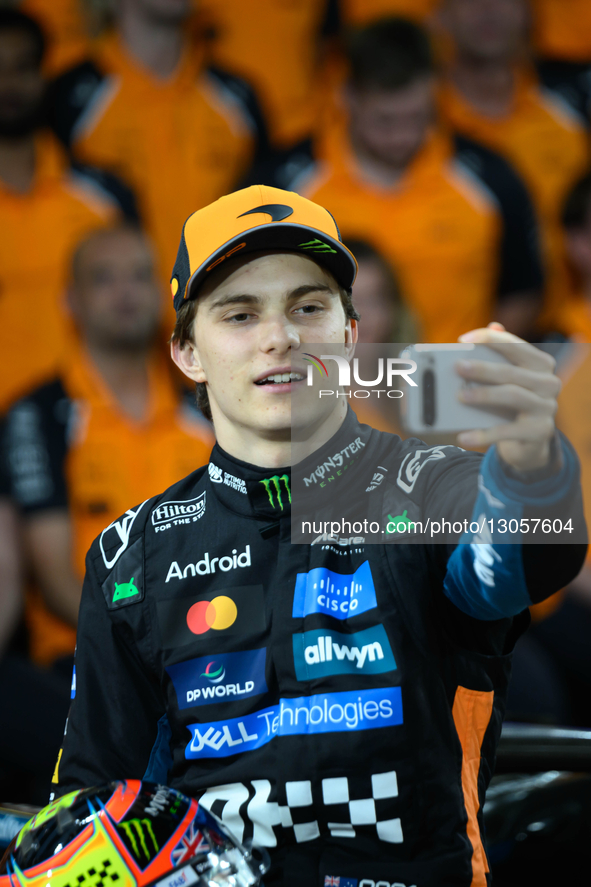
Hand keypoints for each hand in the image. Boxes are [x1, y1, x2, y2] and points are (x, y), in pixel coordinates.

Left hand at [454, 323, 560, 471]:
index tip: (464, 340)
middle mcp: (548, 382)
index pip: (515, 345)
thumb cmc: (510, 404)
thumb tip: (473, 339)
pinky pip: (507, 431)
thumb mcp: (504, 381)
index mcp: (540, 363)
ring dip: (484, 395)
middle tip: (458, 367)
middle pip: (511, 372)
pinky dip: (483, 434)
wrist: (528, 441)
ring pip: (513, 396)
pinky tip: (463, 437)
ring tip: (460, 396)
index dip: (490, 340)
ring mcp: (546, 407)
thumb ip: (493, 359)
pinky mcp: (540, 431)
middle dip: (483, 368)